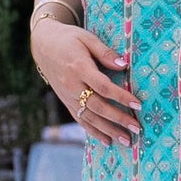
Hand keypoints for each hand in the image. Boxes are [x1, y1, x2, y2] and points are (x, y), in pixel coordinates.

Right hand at [32, 20, 140, 145]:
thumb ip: (105, 52)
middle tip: (137, 128)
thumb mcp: (87, 38)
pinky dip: (94, 132)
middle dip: (118, 119)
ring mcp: (68, 96)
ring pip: (90, 117)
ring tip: (127, 140)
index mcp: (79, 67)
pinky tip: (107, 141)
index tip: (138, 104)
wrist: (43, 45)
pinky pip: (80, 120)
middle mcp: (72, 85)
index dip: (121, 96)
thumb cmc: (69, 39)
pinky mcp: (66, 102)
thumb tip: (124, 65)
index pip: (103, 86)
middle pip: (98, 106)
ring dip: (109, 131)